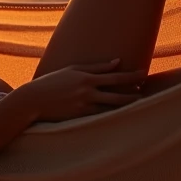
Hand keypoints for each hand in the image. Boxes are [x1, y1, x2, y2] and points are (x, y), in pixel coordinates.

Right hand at [20, 59, 147, 122]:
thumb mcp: (73, 69)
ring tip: (139, 104)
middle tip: (146, 92)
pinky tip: (123, 115)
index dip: (131, 76)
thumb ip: (96, 67)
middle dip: (134, 92)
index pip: (115, 76)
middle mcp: (87, 92)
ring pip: (111, 107)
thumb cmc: (53, 82)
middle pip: (117, 93)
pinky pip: (101, 116)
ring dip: (126, 105)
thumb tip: (117, 62)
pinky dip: (113, 115)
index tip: (144, 73)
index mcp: (86, 78)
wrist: (33, 100)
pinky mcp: (80, 117)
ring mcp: (84, 106)